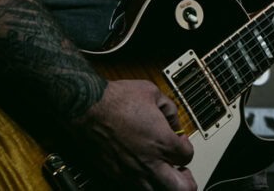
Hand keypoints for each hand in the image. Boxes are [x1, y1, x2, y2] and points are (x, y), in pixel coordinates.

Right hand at [75, 79, 195, 190]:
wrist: (86, 107)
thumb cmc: (116, 99)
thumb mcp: (152, 92)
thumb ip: (169, 109)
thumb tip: (173, 120)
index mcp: (162, 142)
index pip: (187, 156)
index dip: (186, 147)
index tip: (180, 140)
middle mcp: (149, 162)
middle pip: (181, 187)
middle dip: (186, 179)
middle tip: (183, 170)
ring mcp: (131, 172)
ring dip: (165, 183)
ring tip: (163, 171)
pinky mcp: (115, 175)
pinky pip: (136, 187)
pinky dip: (144, 182)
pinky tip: (142, 168)